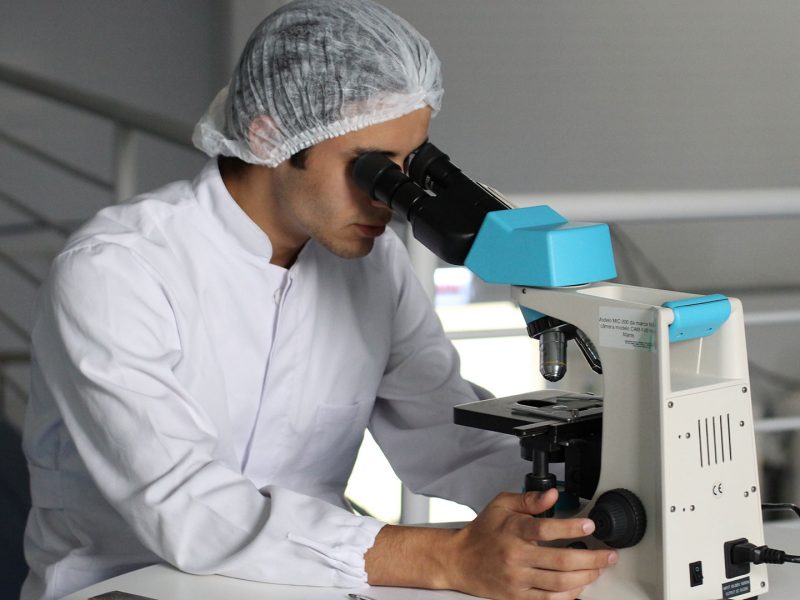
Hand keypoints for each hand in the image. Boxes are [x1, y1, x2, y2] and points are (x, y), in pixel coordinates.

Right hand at [446, 488, 617, 599]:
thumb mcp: (501, 505)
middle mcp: (516, 556)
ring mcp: (517, 579)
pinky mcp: (517, 596)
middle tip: (608, 555)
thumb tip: (553, 495)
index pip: (546, 529)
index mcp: (513, 530)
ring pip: (559, 583)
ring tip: (598, 570)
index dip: (571, 527)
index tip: (589, 525)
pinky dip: (568, 595)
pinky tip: (579, 587)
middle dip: (591, 559)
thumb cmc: (482, 531)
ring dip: (585, 578)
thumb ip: (529, 499)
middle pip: (561, 561)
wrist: (459, 560)